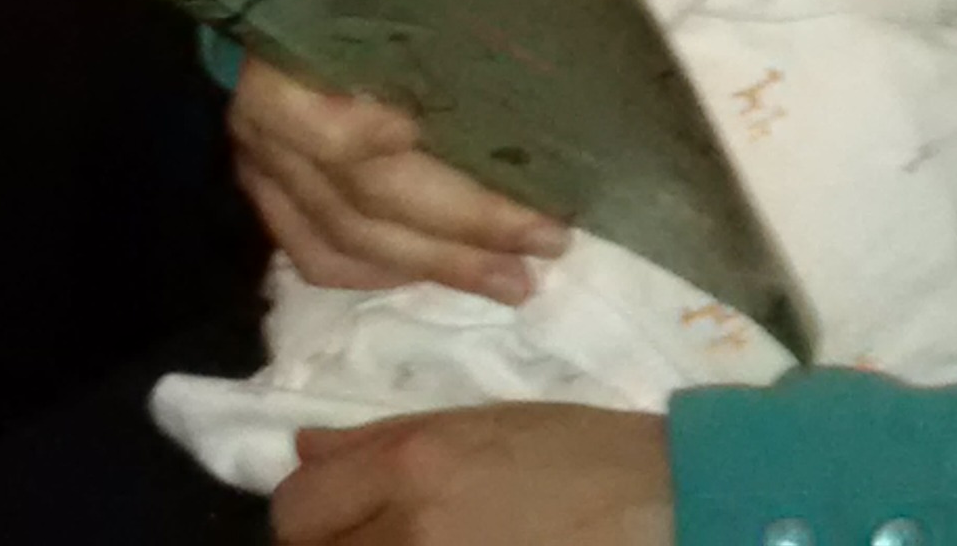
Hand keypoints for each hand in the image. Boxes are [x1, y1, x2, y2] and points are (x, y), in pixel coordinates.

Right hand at [228, 56, 569, 304]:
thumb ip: (462, 6)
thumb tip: (560, 44)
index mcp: (297, 49)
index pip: (328, 125)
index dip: (375, 145)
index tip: (444, 147)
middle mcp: (270, 120)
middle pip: (364, 195)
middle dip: (464, 226)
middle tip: (548, 241)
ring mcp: (263, 162)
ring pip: (344, 239)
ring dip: (435, 264)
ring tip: (515, 280)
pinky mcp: (267, 191)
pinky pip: (318, 256)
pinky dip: (382, 272)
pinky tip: (440, 276)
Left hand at [272, 406, 672, 545]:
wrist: (659, 505)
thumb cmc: (577, 450)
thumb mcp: (481, 422)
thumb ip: (385, 439)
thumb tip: (304, 449)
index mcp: (413, 463)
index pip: (297, 505)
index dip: (313, 508)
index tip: (340, 509)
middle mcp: (409, 530)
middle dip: (333, 543)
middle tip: (375, 531)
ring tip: (414, 544)